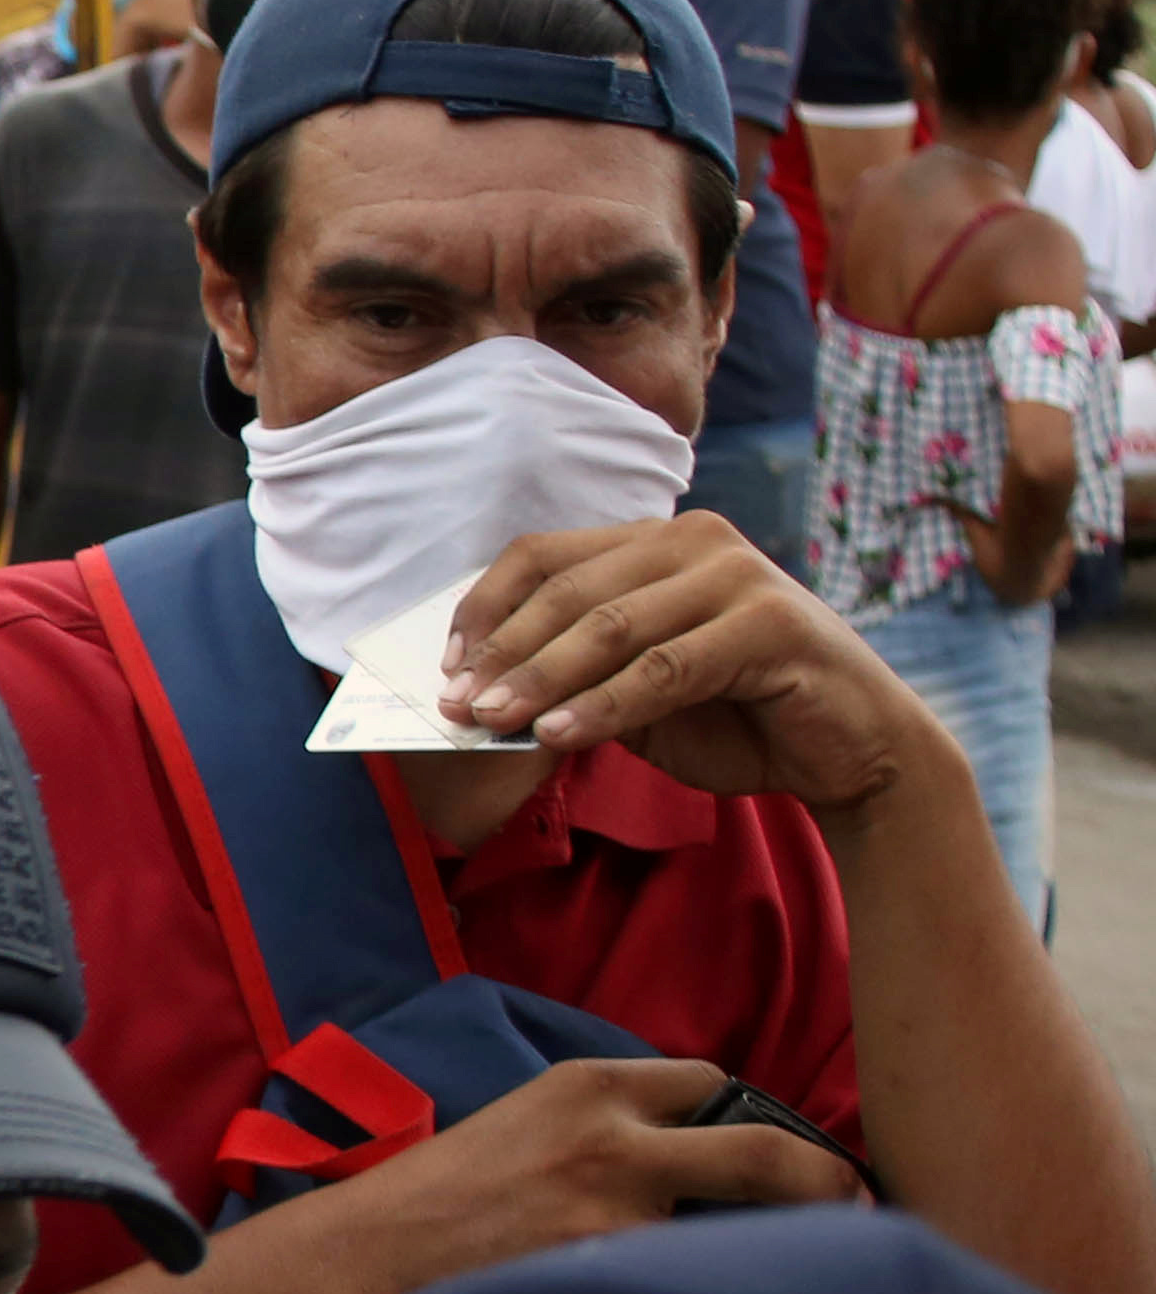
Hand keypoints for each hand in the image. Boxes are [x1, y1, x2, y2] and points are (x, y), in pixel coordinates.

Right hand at [325, 1053, 852, 1293]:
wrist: (349, 1271)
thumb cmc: (414, 1210)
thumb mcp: (509, 1133)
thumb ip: (590, 1134)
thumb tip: (669, 1170)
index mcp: (586, 1085)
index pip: (713, 1082)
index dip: (748, 1120)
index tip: (773, 1160)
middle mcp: (622, 1138)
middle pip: (777, 1151)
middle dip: (832, 1186)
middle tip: (862, 1219)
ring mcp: (626, 1216)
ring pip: (758, 1236)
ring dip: (785, 1262)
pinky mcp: (619, 1282)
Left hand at [443, 514, 965, 828]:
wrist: (850, 752)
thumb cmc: (738, 717)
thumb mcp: (638, 695)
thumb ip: (576, 680)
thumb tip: (481, 694)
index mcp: (657, 543)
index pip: (545, 556)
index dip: (486, 608)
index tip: (443, 665)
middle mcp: (697, 542)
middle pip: (570, 591)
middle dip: (504, 652)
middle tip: (456, 704)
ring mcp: (738, 576)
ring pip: (612, 627)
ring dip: (541, 678)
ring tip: (491, 720)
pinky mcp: (771, 622)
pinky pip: (665, 668)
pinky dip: (603, 705)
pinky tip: (556, 735)